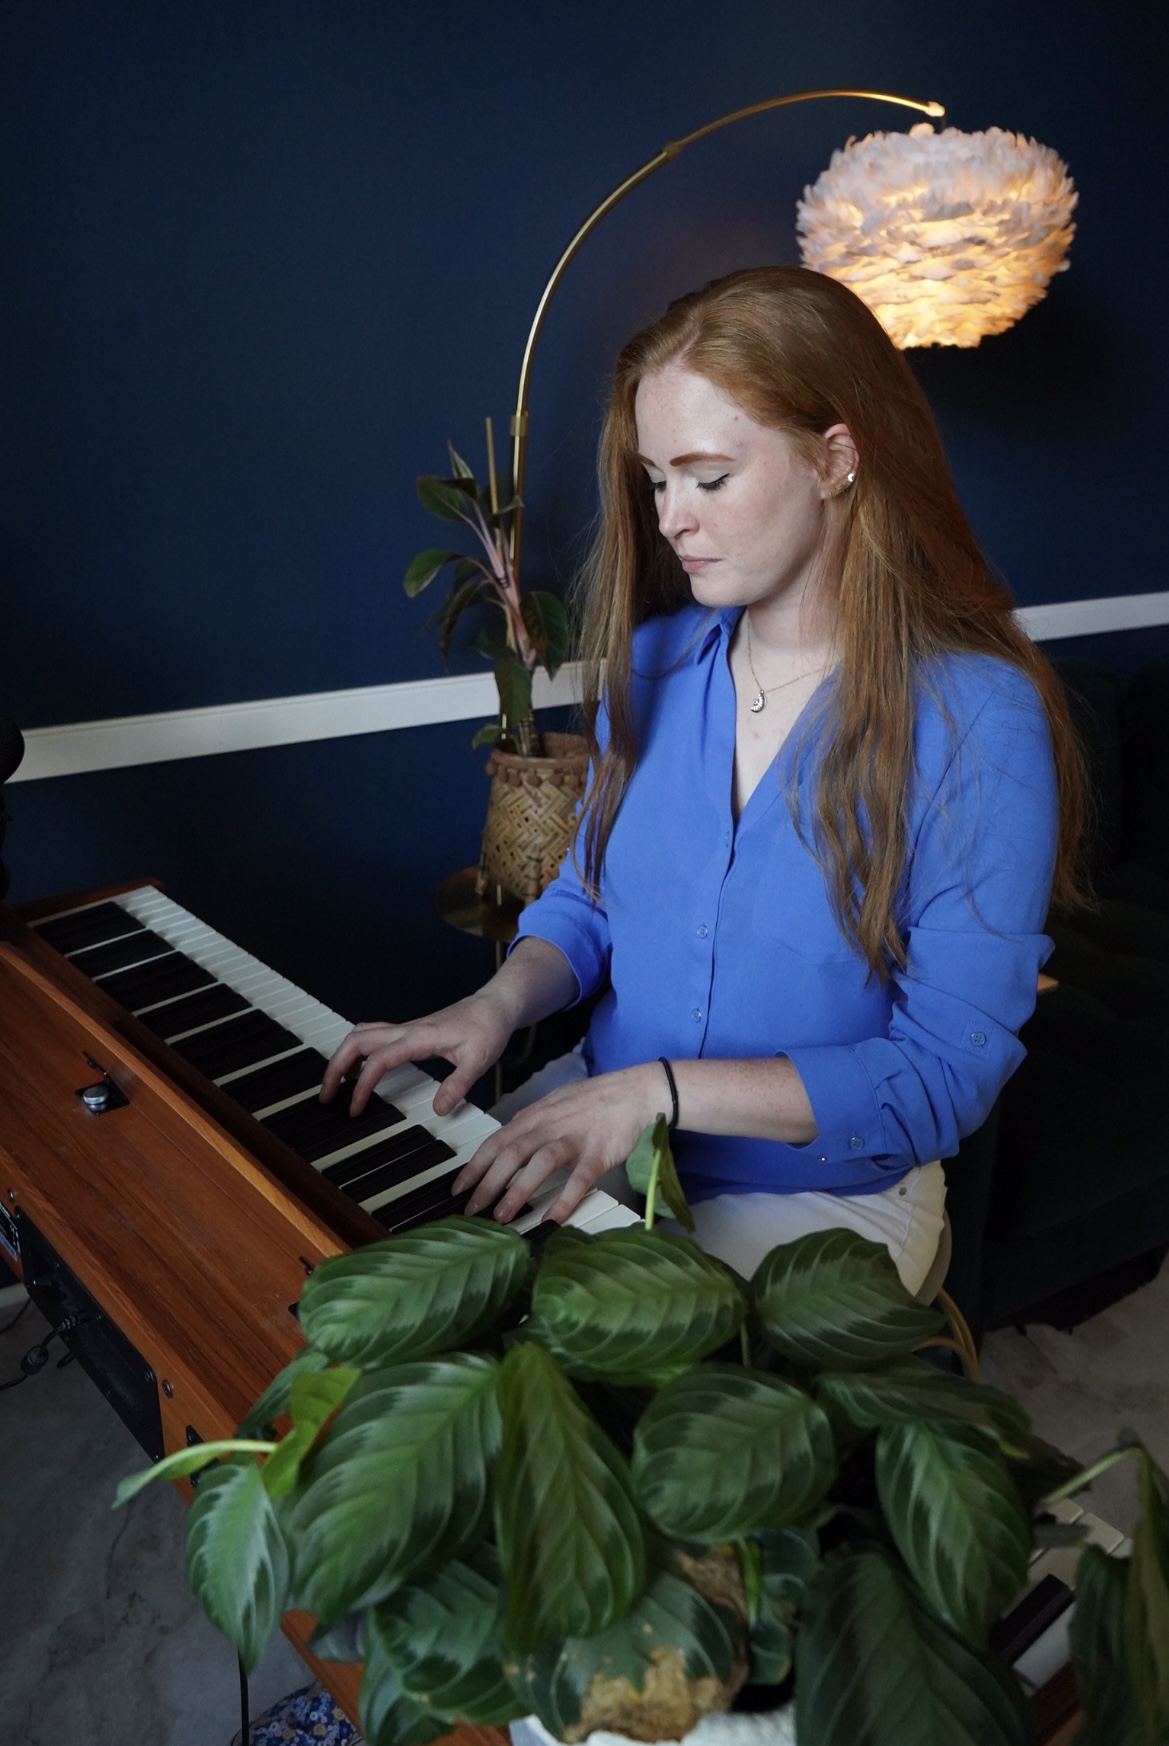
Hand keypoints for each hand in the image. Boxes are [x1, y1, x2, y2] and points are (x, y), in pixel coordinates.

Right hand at [320, 990, 513, 1118]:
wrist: (493, 1006)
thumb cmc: (487, 1028)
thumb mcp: (479, 1061)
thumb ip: (458, 1085)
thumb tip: (438, 1109)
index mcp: (419, 1037)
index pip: (379, 1059)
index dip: (363, 1084)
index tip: (355, 1108)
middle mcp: (406, 1030)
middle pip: (357, 1040)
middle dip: (335, 1066)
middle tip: (326, 1095)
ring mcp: (405, 1029)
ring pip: (360, 1034)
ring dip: (343, 1056)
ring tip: (336, 1084)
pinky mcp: (408, 1031)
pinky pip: (372, 1035)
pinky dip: (357, 1050)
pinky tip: (359, 1068)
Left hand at [456, 1062, 666, 1224]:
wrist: (635, 1091)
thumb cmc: (595, 1100)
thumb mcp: (555, 1103)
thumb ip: (531, 1122)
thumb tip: (507, 1138)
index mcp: (536, 1116)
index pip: (496, 1141)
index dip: (475, 1166)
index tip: (458, 1189)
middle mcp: (550, 1126)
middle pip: (511, 1154)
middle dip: (487, 1184)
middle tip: (471, 1211)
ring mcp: (575, 1138)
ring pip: (539, 1163)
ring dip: (517, 1191)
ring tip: (502, 1217)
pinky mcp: (599, 1153)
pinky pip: (579, 1178)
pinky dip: (565, 1199)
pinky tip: (552, 1219)